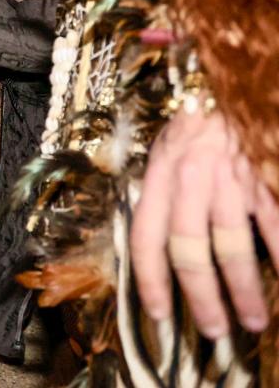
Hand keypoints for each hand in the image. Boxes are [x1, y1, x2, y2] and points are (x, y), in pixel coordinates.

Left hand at [131, 109, 278, 337]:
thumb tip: (156, 245)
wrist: (233, 82)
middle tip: (214, 331)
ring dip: (244, 290)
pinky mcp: (265, 176)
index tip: (158, 314)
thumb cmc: (196, 124)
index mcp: (159, 177)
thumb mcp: (165, 152)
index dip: (149, 279)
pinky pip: (274, 225)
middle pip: (189, 250)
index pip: (146, 237)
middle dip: (201, 297)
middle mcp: (190, 181)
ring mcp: (231, 180)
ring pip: (232, 246)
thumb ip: (160, 194)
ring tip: (253, 321)